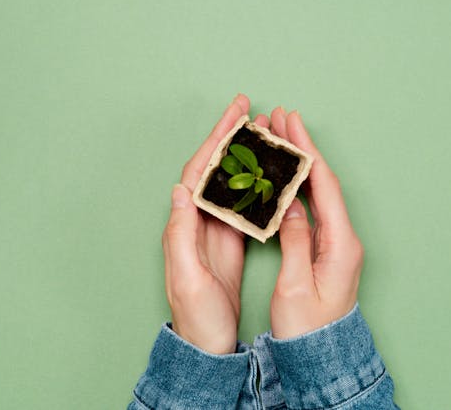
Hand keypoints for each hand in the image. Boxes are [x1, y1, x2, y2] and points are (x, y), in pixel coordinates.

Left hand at [162, 94, 269, 353]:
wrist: (207, 342)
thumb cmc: (196, 315)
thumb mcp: (187, 277)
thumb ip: (181, 234)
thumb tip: (181, 190)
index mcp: (185, 224)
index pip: (199, 171)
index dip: (216, 140)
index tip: (234, 114)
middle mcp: (198, 220)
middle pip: (215, 168)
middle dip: (230, 136)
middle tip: (248, 108)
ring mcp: (215, 229)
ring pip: (231, 180)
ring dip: (245, 153)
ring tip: (262, 130)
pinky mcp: (231, 240)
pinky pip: (244, 201)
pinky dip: (257, 181)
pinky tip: (269, 171)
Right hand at [268, 108, 364, 338]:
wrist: (322, 354)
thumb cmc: (309, 327)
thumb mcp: (296, 285)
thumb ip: (294, 241)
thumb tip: (290, 206)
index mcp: (341, 244)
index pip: (324, 186)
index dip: (307, 152)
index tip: (292, 126)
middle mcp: (343, 239)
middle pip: (322, 183)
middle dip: (302, 149)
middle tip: (282, 120)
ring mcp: (335, 244)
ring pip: (317, 193)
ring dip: (298, 165)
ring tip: (279, 139)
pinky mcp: (325, 250)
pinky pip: (312, 209)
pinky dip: (296, 187)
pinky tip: (283, 177)